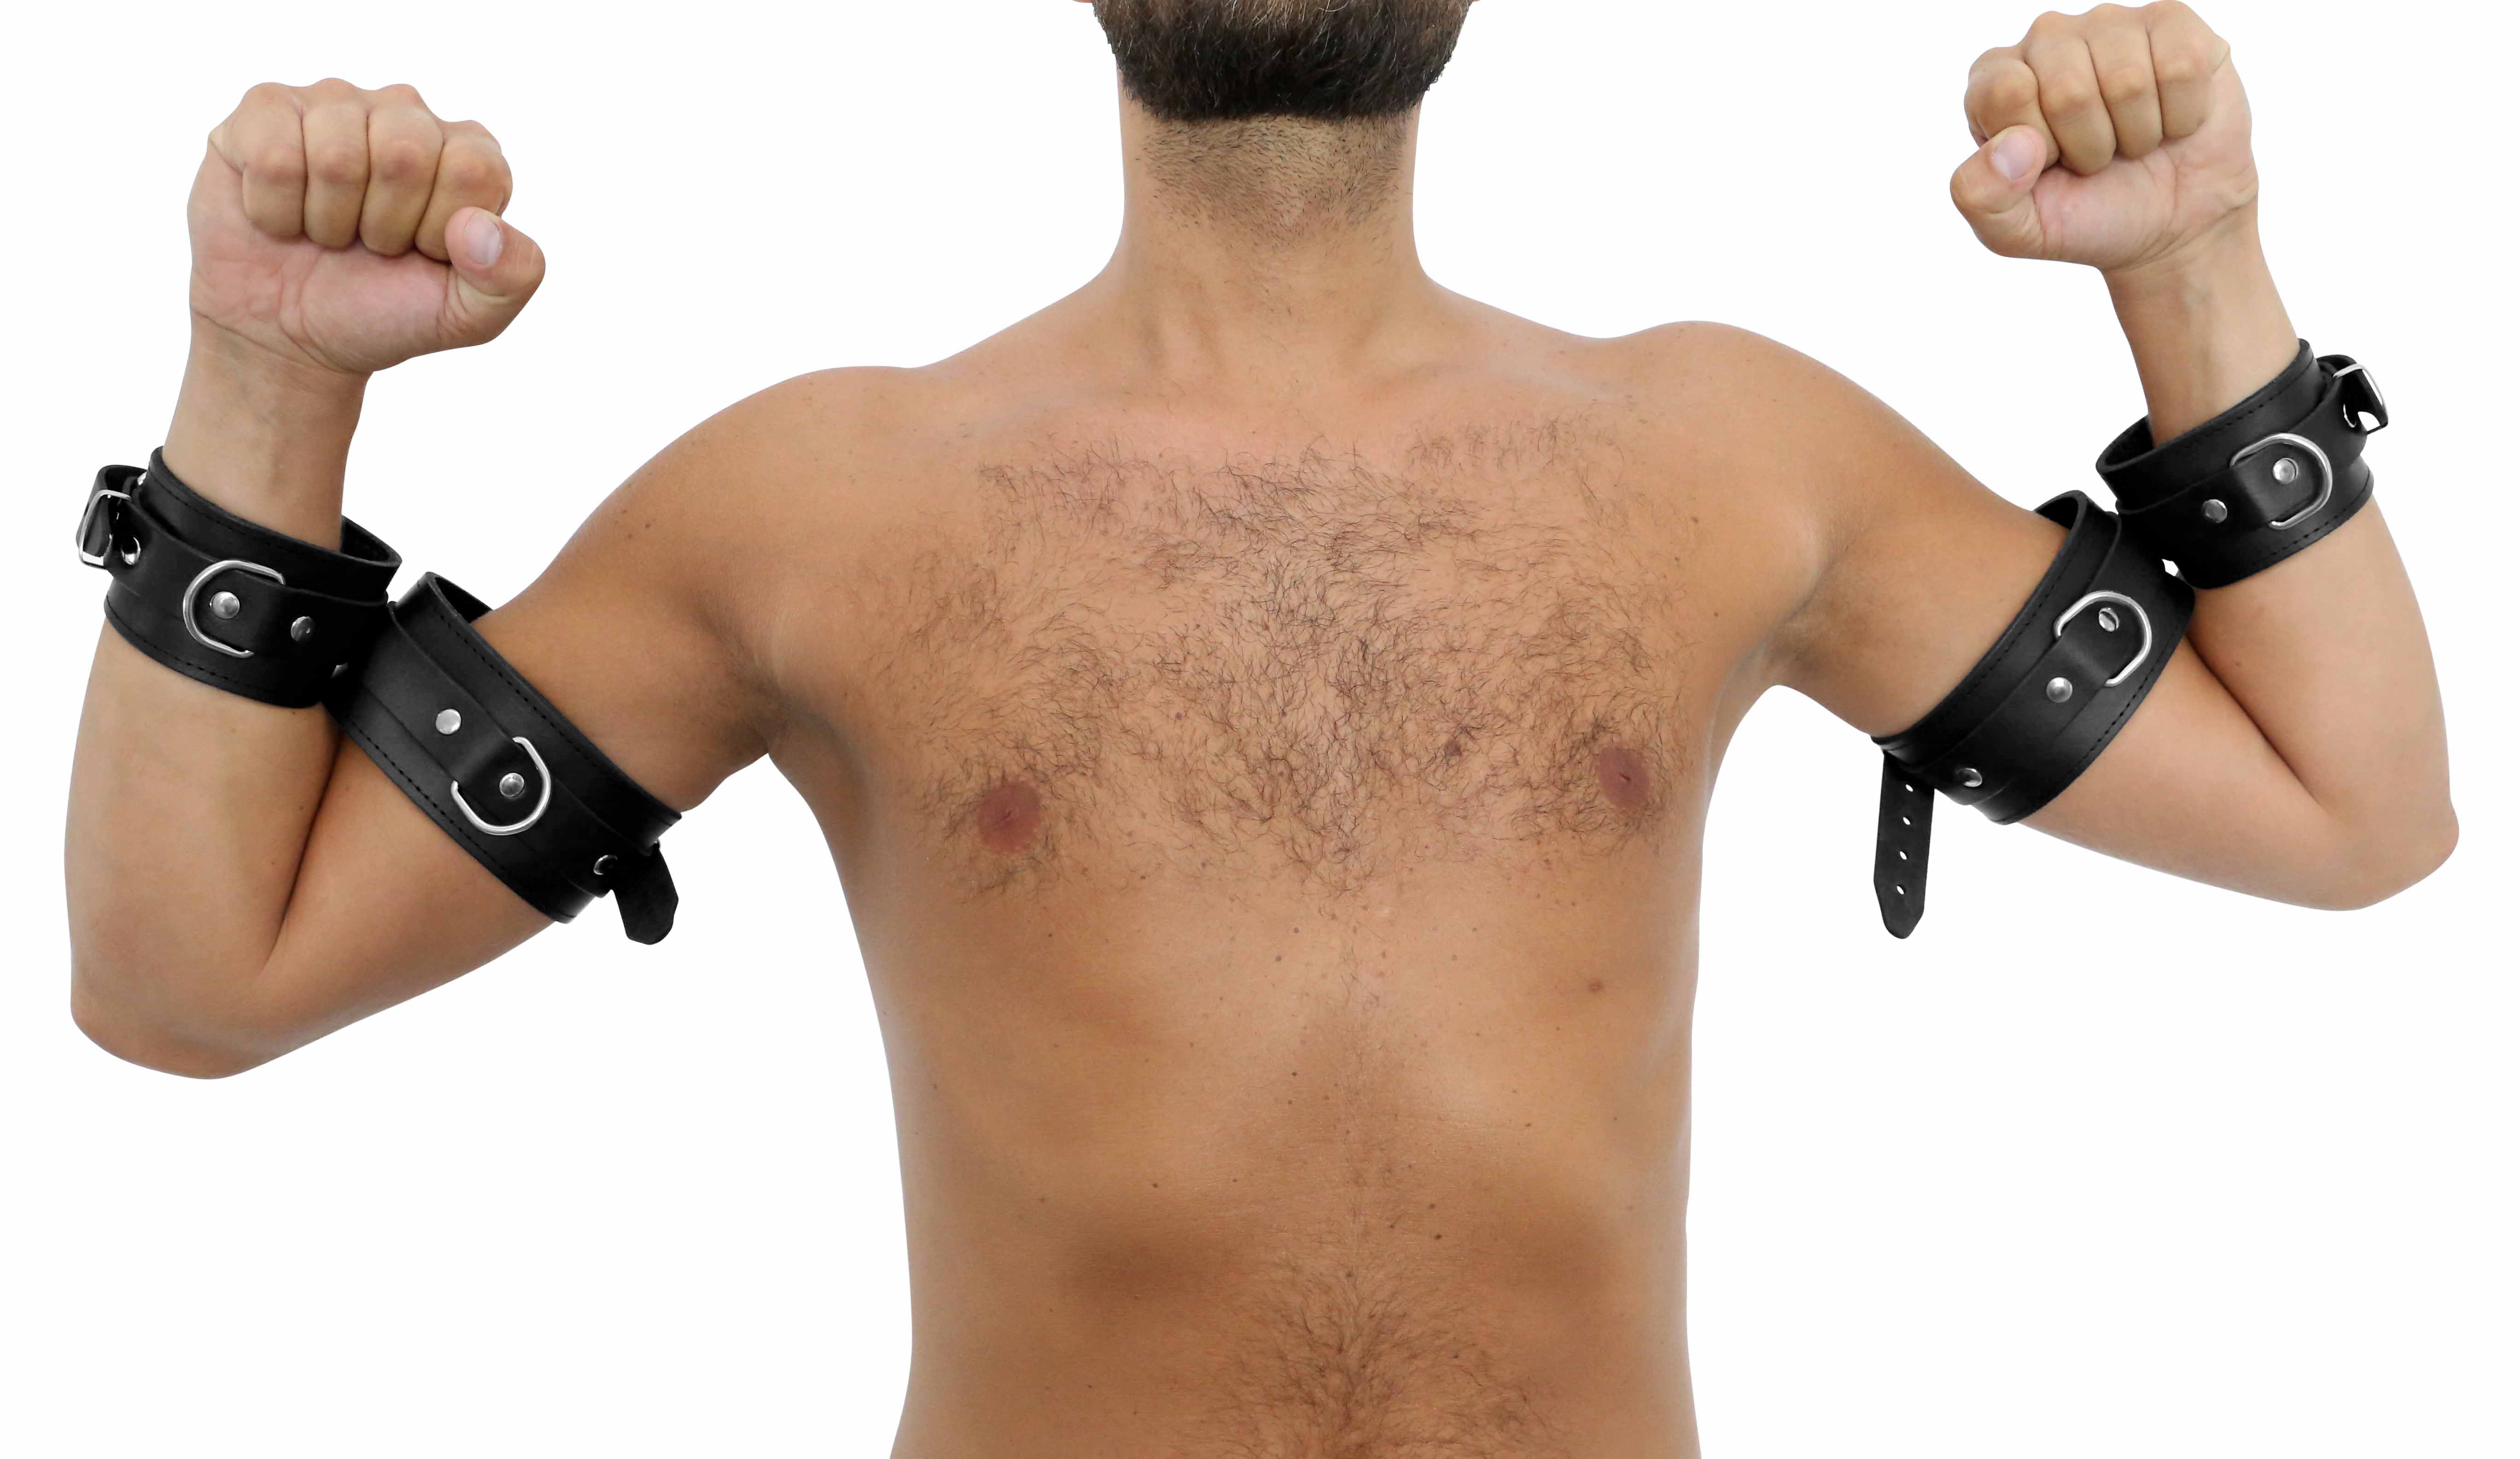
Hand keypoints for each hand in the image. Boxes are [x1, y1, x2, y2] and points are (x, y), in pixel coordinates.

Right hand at [189, 78, 544, 379]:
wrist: (292, 335)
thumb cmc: (385, 311)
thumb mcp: (470, 315)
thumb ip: (511, 275)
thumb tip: (480, 226)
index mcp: (468, 153)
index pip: (473, 168)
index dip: (440, 230)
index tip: (422, 253)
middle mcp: (406, 113)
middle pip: (405, 153)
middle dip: (384, 225)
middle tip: (370, 243)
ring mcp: (334, 103)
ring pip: (336, 157)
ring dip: (328, 220)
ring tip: (328, 232)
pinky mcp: (265, 110)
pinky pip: (273, 155)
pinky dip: (276, 210)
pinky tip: (283, 217)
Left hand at [1948, 3, 2257, 276]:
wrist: (2170, 221)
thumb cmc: (2087, 216)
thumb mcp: (2015, 231)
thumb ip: (1980, 196)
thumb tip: (2012, 144)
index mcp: (1997, 82)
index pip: (2006, 92)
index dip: (2039, 144)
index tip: (2050, 163)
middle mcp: (2047, 40)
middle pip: (2069, 90)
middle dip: (2090, 147)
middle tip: (2097, 158)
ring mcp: (2109, 25)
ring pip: (2128, 81)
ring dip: (2138, 134)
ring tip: (2132, 140)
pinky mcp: (2171, 23)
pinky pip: (2181, 67)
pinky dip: (2182, 115)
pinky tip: (2171, 120)